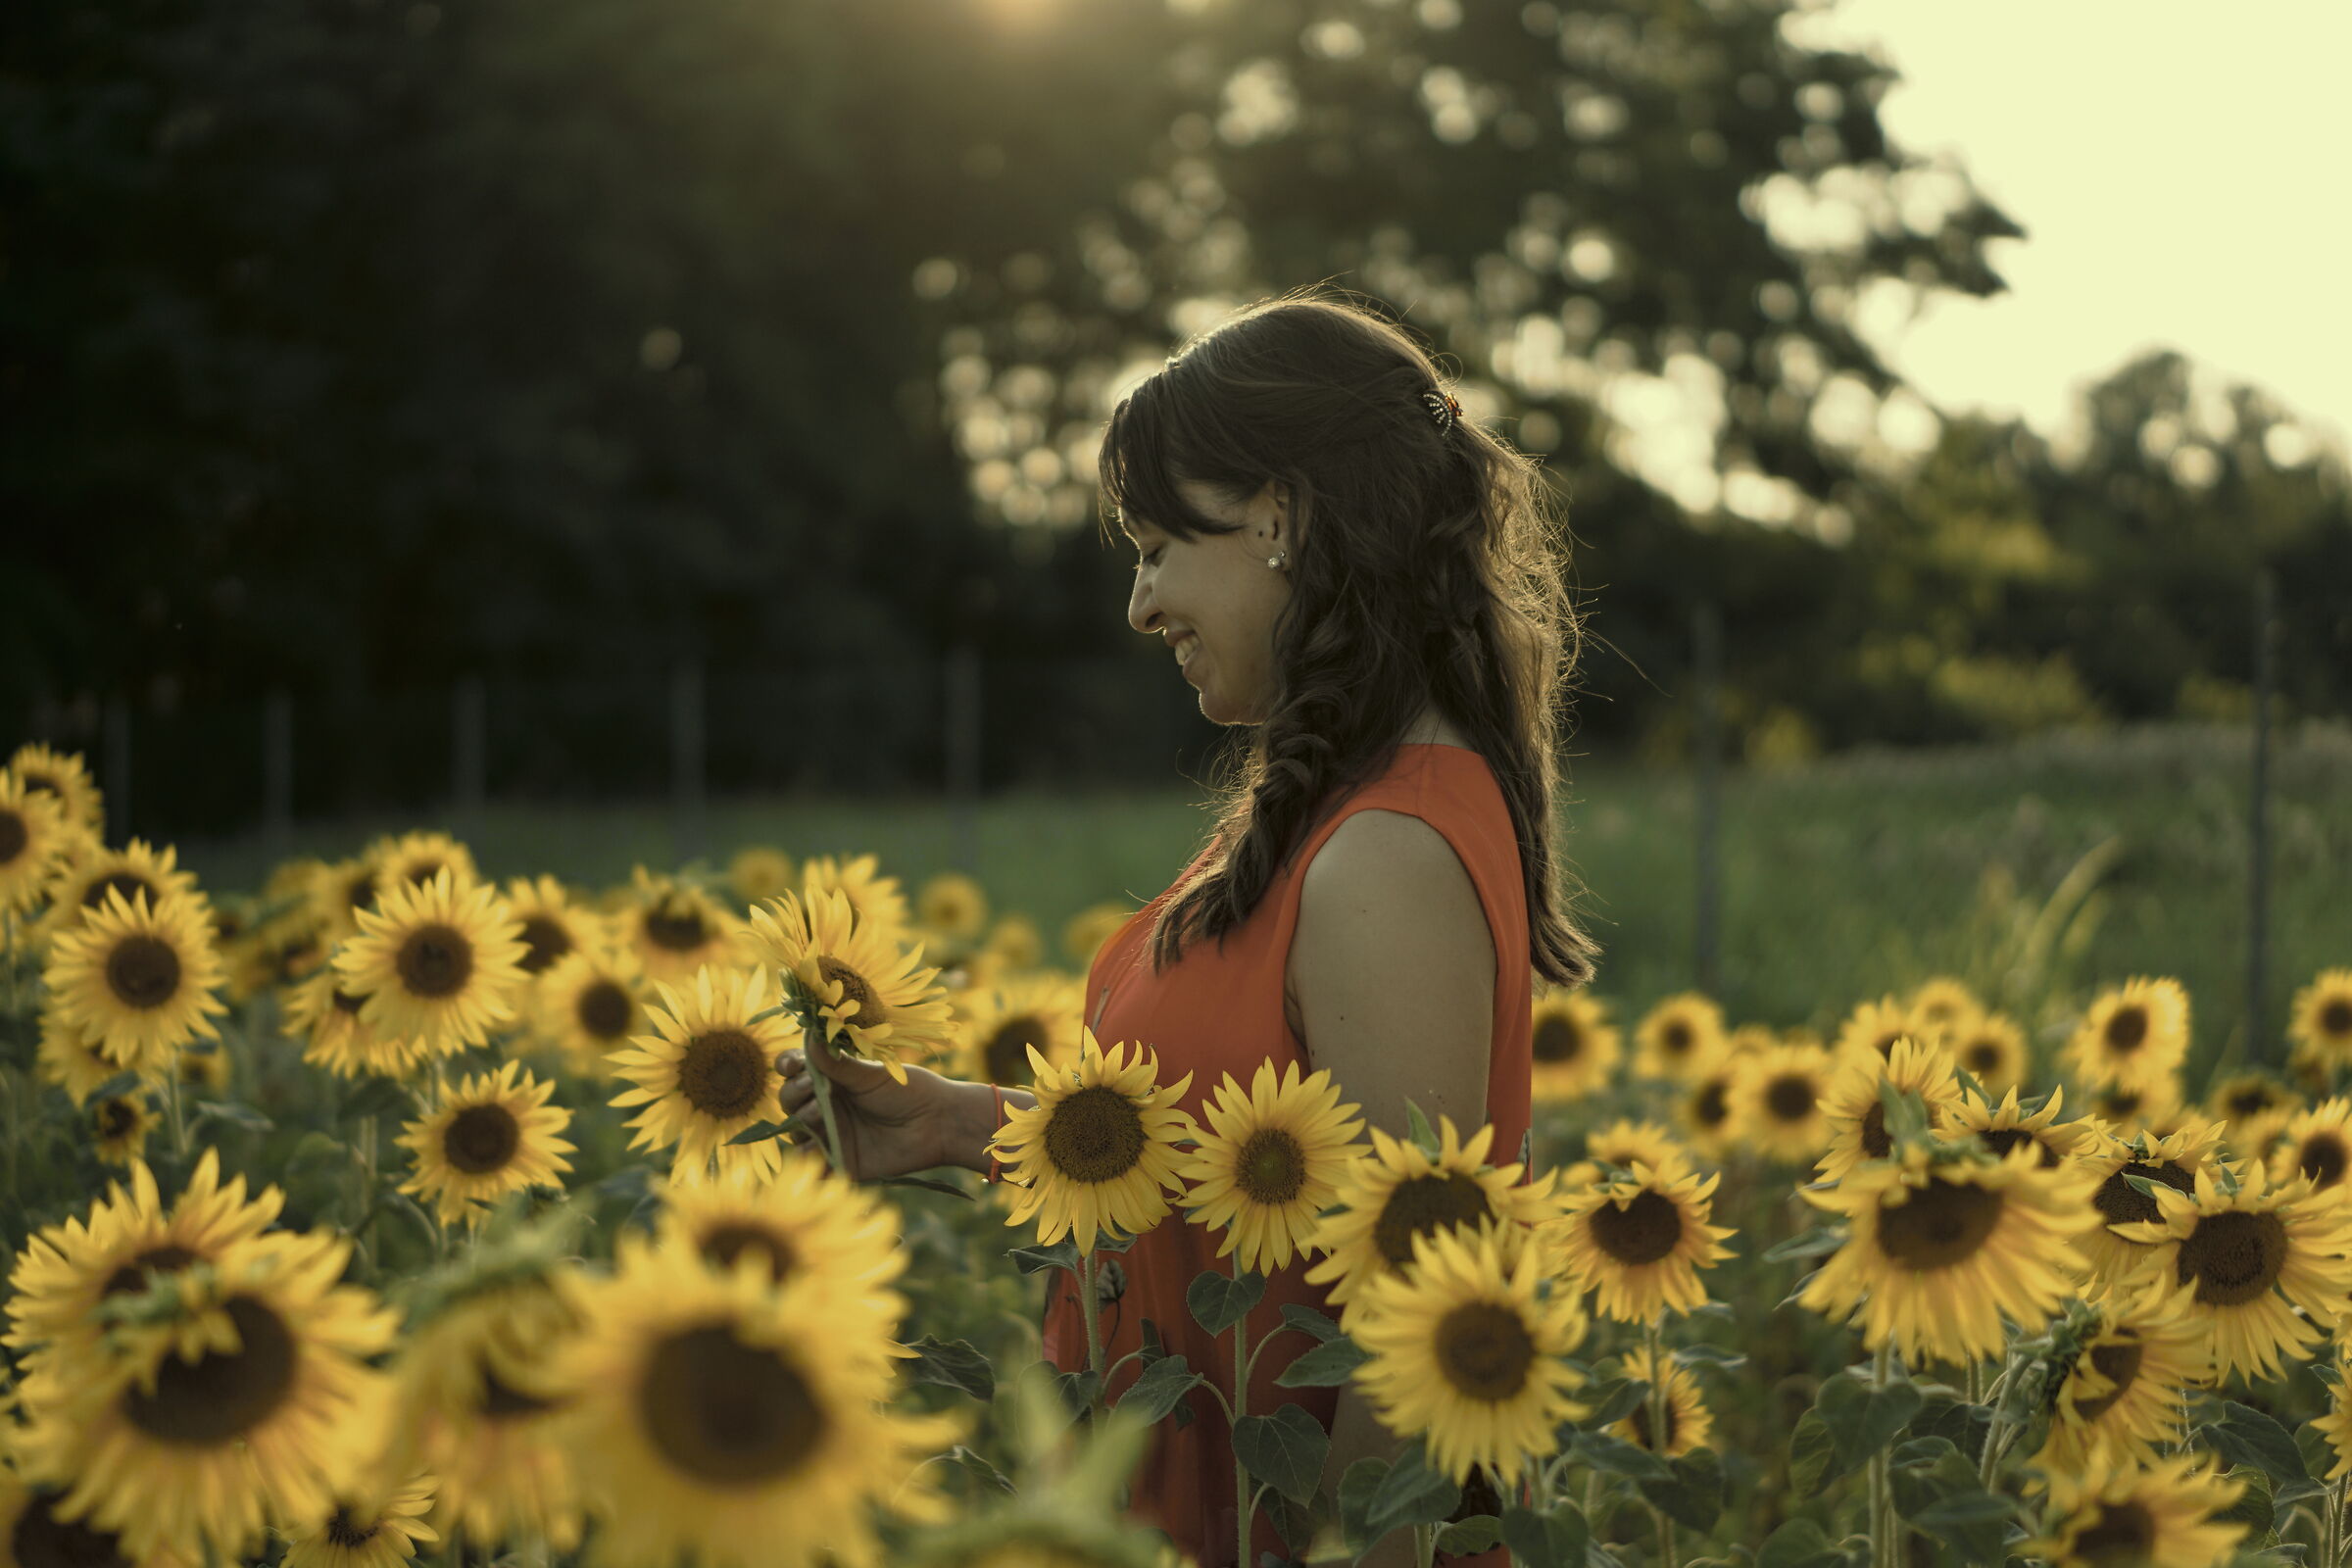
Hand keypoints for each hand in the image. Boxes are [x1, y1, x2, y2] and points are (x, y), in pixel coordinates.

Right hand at [772, 1030, 960, 1181]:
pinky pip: (811, 1163)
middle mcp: (825, 1104)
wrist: (937, 1124)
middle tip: (811, 1086)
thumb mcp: (871, 1074)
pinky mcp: (838, 1159)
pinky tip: (819, 1146)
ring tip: (821, 1112)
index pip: (794, 1069)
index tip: (792, 1065)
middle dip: (793, 1091)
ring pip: (795, 1130)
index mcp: (831, 1077)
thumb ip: (838, 1062)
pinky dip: (809, 1157)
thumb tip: (811, 1034)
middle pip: (789, 1099)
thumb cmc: (908, 1091)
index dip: (787, 1065)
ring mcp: (830, 1132)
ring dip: (800, 1120)